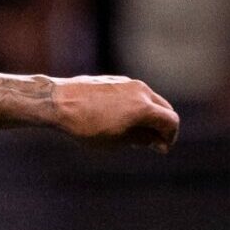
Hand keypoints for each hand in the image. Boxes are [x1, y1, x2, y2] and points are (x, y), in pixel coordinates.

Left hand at [55, 76, 177, 150]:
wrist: (58, 102)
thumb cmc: (85, 126)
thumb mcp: (115, 141)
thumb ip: (142, 140)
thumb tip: (158, 142)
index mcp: (144, 108)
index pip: (171, 121)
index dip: (170, 137)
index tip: (161, 149)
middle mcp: (141, 91)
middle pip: (164, 109)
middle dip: (161, 126)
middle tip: (151, 142)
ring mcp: (129, 83)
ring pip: (150, 100)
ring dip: (149, 116)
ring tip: (133, 133)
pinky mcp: (116, 80)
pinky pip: (135, 94)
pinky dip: (136, 107)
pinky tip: (121, 119)